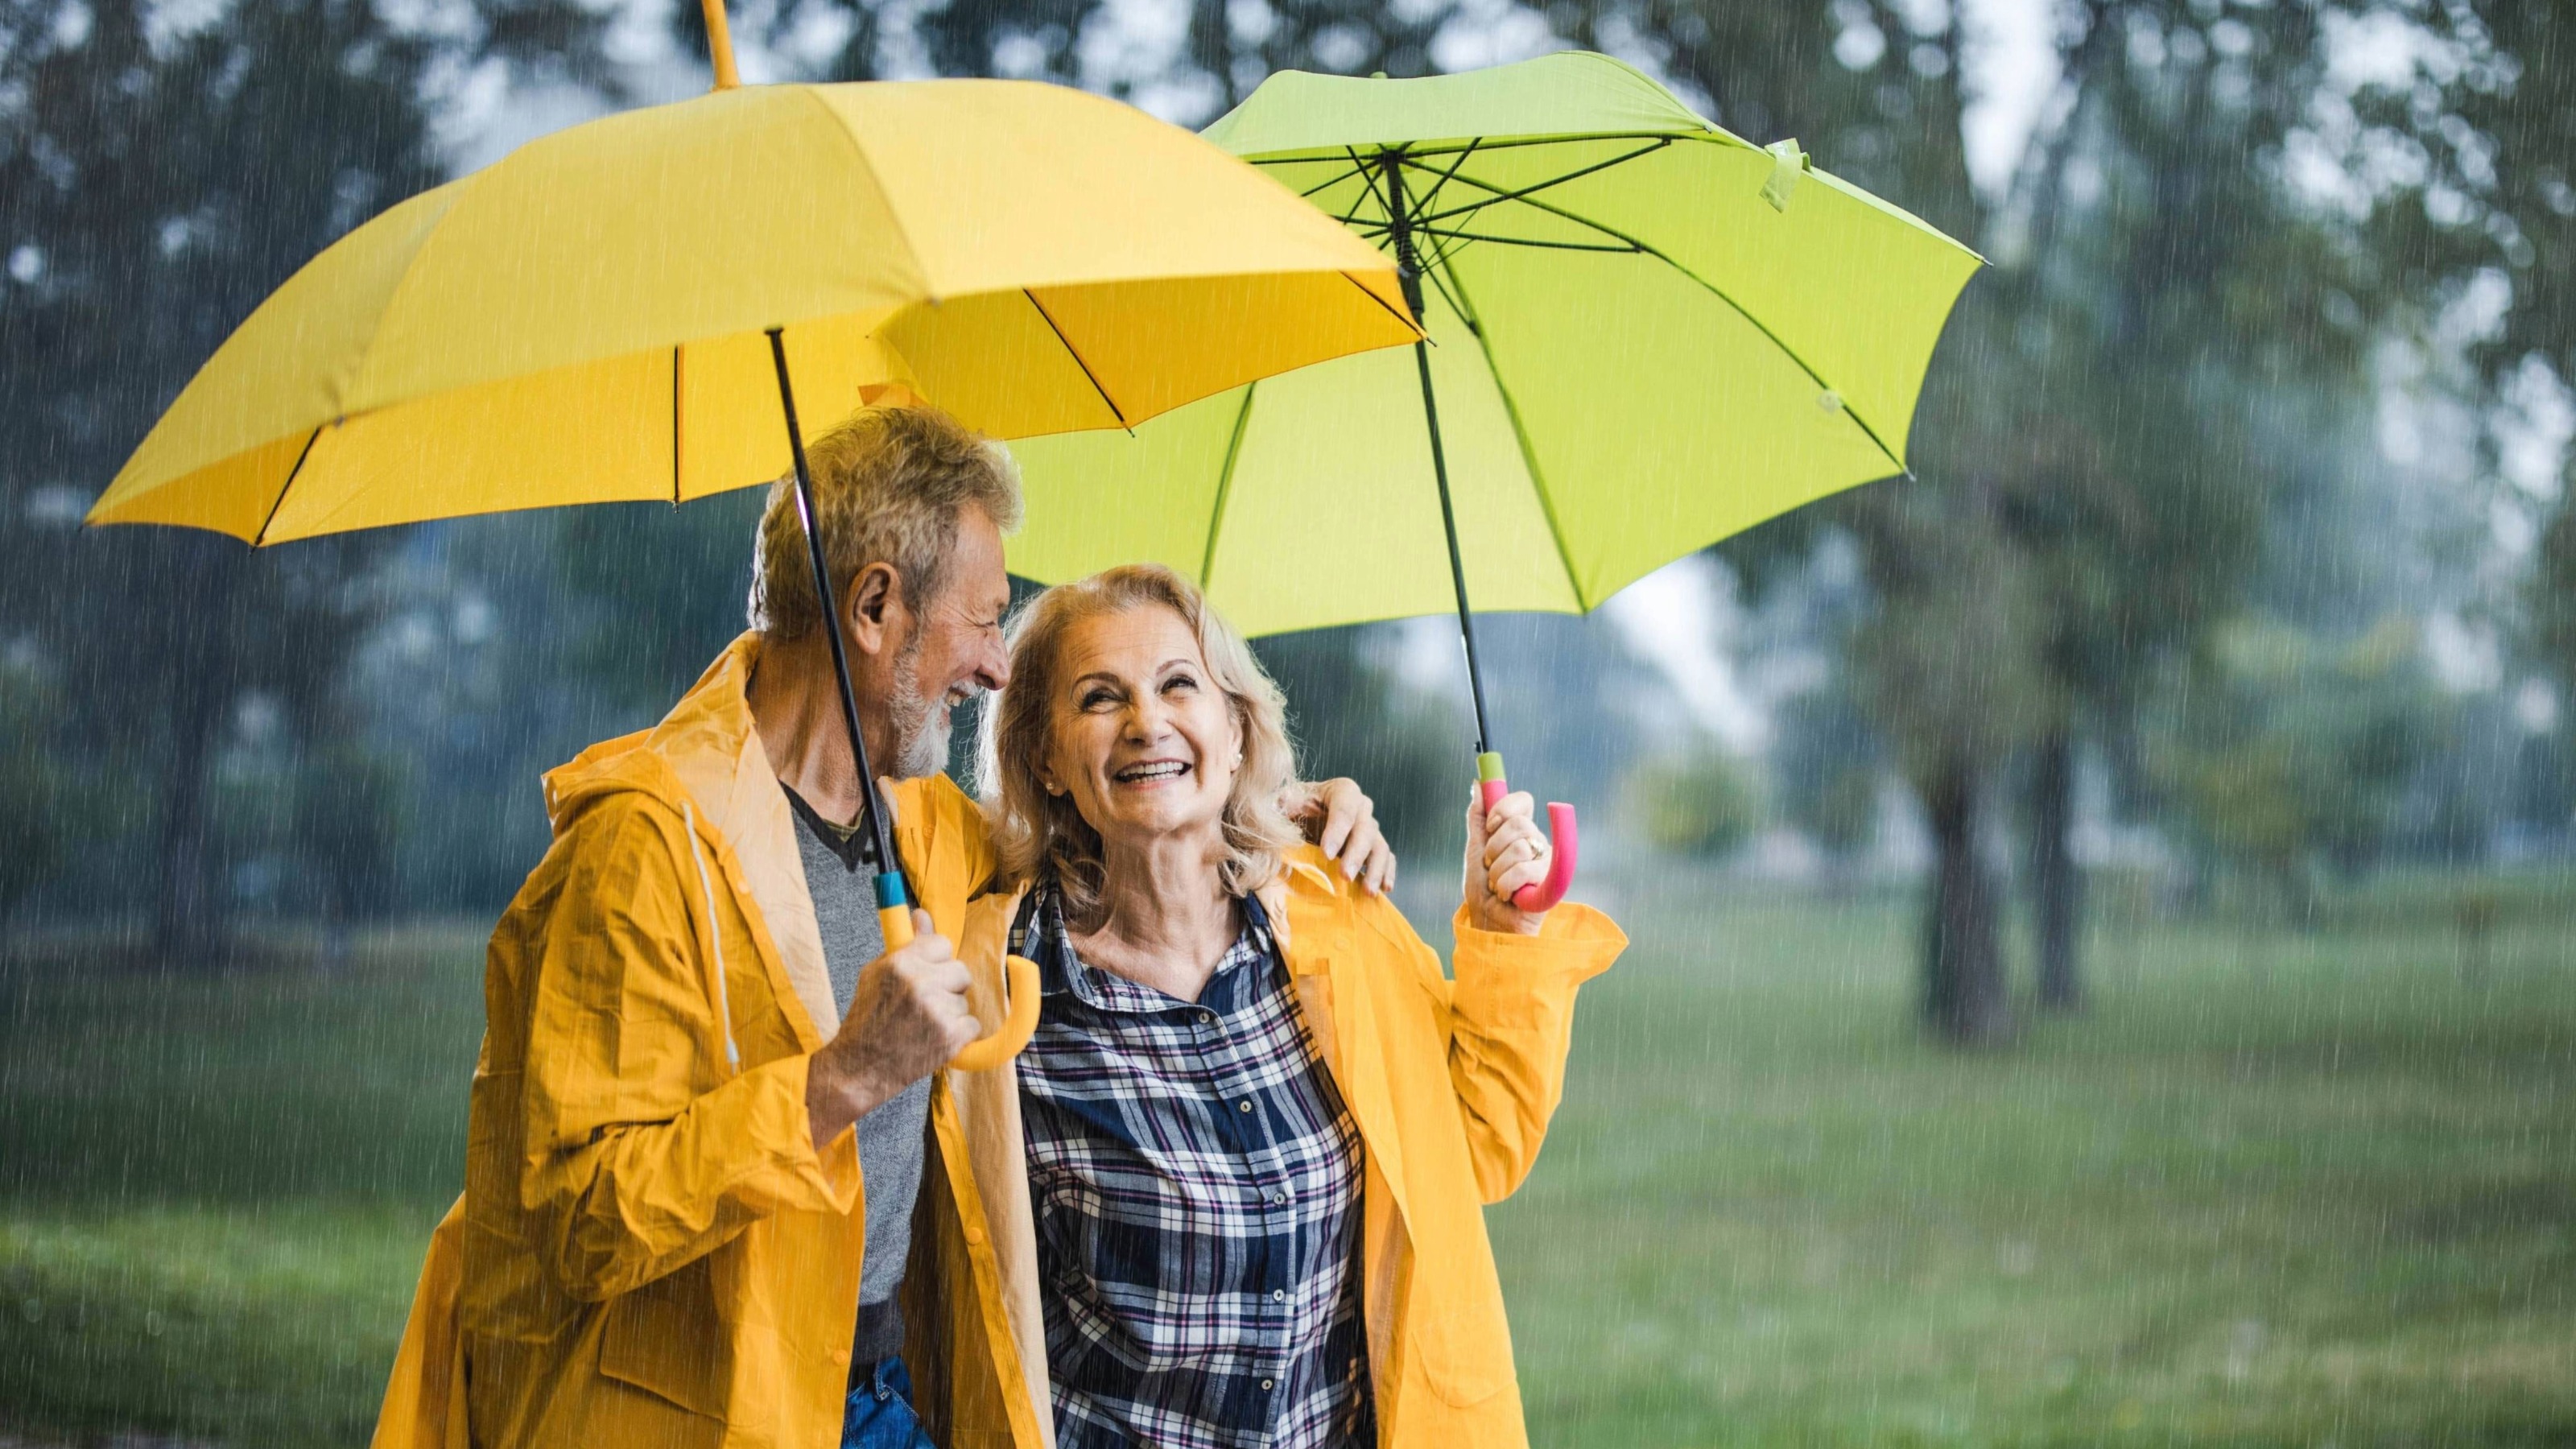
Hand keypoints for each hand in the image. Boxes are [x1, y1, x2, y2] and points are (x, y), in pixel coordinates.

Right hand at [805, 910, 978, 1147]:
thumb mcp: (876, 974)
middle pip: (960, 971)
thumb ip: (905, 944)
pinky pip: (973, 1025)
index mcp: (900, 962)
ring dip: (951, 1013)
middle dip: (949, 986)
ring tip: (923, 1025)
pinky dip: (959, 1035)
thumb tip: (922, 914)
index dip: (937, 960)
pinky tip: (934, 1039)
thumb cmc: (867, 1018)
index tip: (929, 972)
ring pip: (964, 1000)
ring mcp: (937, 1010)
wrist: (860, 1067)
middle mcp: (920, 983)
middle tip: (928, 1003)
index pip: (943, 943)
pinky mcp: (950, 1036)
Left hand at [1287, 778, 1396, 894]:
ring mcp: (1369, 828)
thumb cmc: (1290, 810)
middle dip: (1356, 854)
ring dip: (1375, 869)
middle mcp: (1360, 807)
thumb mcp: (1284, 803)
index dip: (1338, 830)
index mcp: (1340, 791)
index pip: (1345, 807)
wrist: (1298, 823)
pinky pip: (1387, 858)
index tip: (1326, 854)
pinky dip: (1387, 873)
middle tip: (1345, 876)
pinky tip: (1384, 889)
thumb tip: (1286, 804)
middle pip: (1366, 828)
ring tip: (1368, 891)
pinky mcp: (1373, 847)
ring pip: (1380, 845)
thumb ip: (1285, 803)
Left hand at [1464, 786, 1548, 935]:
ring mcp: (1546, 862)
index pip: (1523, 801)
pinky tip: (1508, 895)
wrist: (1490, 924)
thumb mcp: (1475, 851)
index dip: (1503, 810)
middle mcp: (1537, 843)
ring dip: (1498, 872)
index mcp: (1521, 832)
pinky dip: (1506, 885)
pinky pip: (1524, 870)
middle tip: (1491, 867)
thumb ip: (1477, 819)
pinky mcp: (1551, 882)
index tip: (1490, 828)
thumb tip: (1477, 784)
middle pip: (1520, 825)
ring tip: (1498, 887)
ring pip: (1520, 848)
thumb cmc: (1484, 892)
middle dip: (1495, 848)